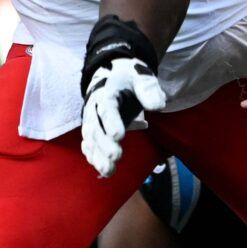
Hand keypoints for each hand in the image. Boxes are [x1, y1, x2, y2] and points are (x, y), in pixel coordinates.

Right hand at [80, 58, 166, 176]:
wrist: (112, 76)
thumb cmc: (130, 78)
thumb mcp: (141, 77)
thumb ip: (149, 89)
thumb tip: (157, 106)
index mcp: (106, 92)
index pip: (106, 108)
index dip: (111, 122)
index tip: (118, 136)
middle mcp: (94, 107)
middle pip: (95, 127)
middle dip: (104, 144)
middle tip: (116, 157)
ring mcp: (92, 119)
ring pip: (90, 139)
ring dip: (98, 156)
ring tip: (108, 171)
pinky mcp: (93, 129)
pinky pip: (89, 144)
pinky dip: (94, 157)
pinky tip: (103, 170)